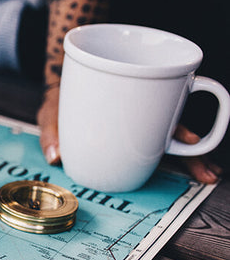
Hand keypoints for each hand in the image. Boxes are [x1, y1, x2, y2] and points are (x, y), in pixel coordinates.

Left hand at [37, 84, 221, 183]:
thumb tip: (55, 156)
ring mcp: (141, 122)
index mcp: (123, 102)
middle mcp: (139, 111)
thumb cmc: (60, 97)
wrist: (62, 85)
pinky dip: (176, 155)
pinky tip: (191, 168)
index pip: (154, 113)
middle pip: (174, 127)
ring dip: (191, 156)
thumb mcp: (50, 109)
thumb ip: (51, 131)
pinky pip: (160, 144)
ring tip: (208, 174)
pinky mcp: (136, 132)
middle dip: (195, 150)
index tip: (190, 141)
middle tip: (209, 172)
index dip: (174, 127)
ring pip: (173, 138)